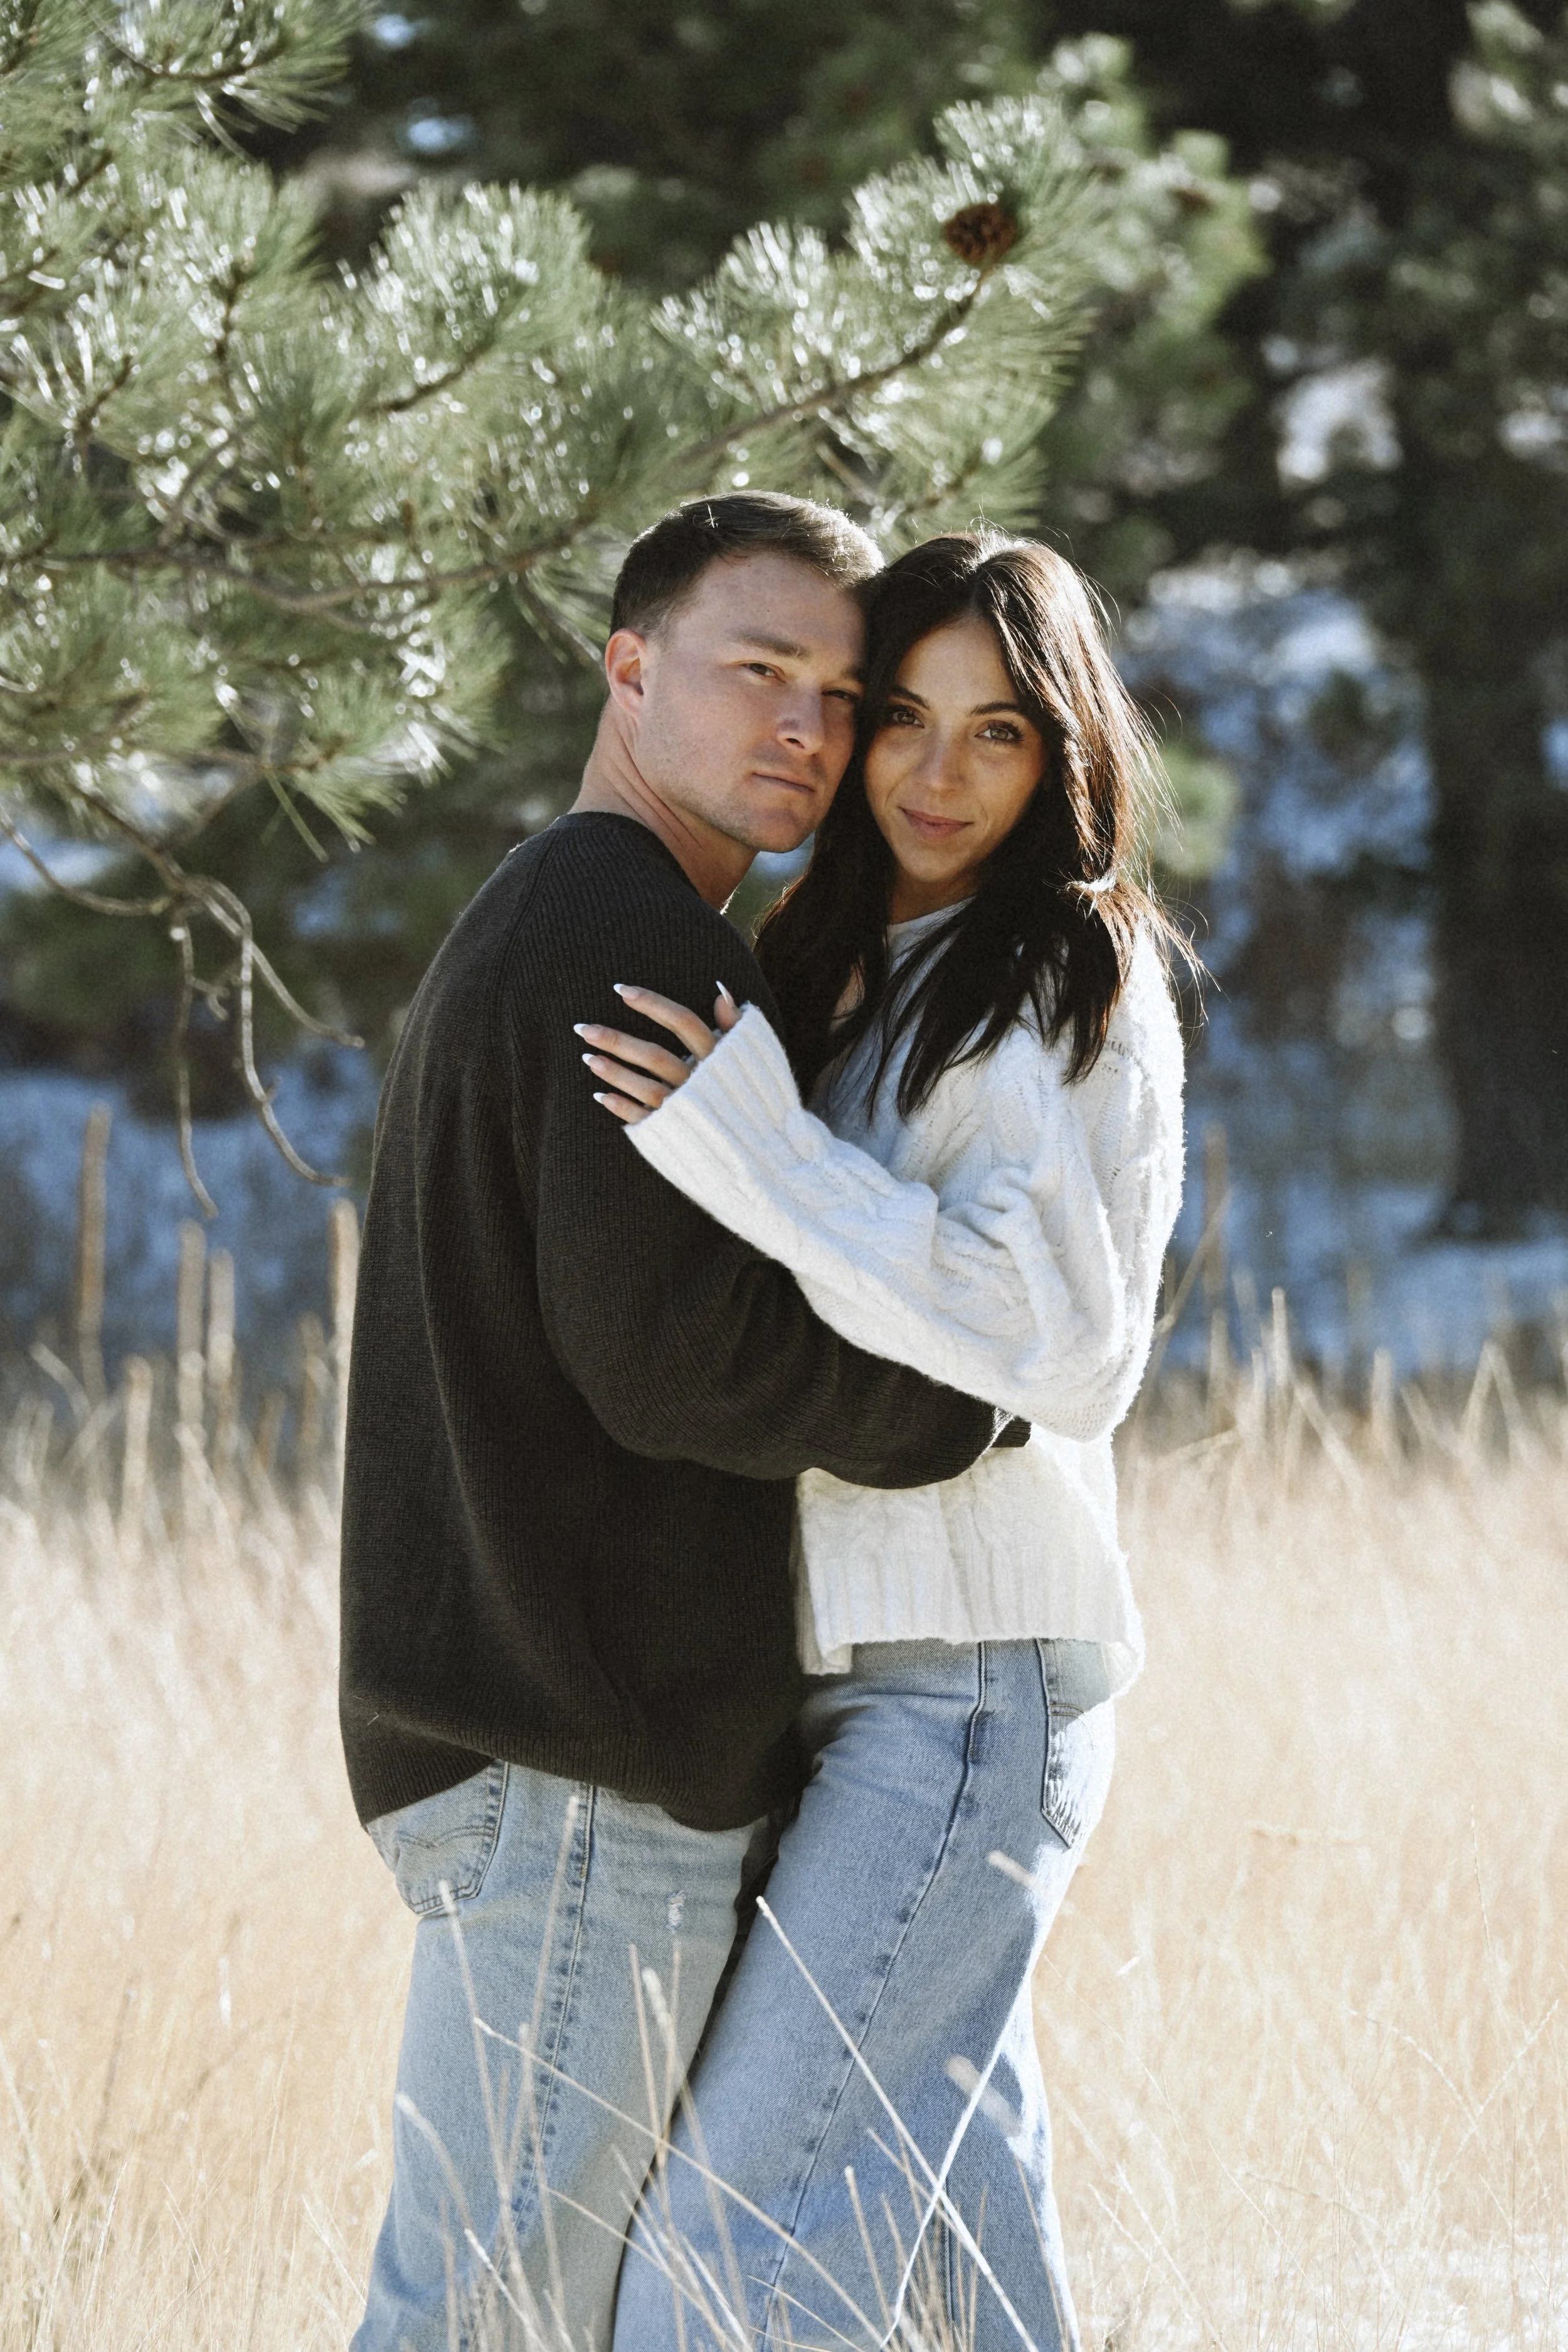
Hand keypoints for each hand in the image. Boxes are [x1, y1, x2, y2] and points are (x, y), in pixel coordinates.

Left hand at [575, 981, 742, 1124]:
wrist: (759, 1151)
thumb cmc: (751, 1096)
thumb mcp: (752, 1057)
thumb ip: (734, 1025)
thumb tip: (721, 989)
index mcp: (718, 1058)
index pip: (682, 1022)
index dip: (651, 1003)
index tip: (620, 989)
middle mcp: (700, 1083)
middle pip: (654, 1055)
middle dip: (616, 1040)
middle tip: (582, 1029)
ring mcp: (685, 1109)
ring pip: (645, 1087)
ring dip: (614, 1072)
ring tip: (587, 1057)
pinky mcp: (674, 1132)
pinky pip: (644, 1119)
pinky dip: (622, 1108)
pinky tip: (600, 1096)